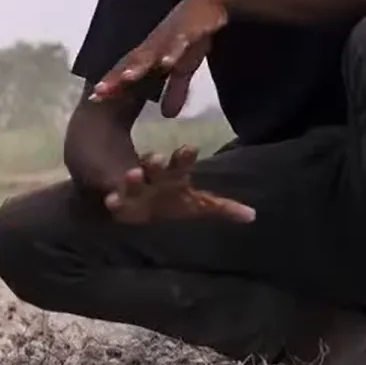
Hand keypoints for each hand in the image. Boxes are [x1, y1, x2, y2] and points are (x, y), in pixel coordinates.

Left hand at [91, 0, 229, 117]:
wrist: (211, 2)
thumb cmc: (191, 35)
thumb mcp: (185, 67)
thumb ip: (175, 90)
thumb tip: (167, 116)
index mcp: (150, 54)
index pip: (127, 72)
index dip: (111, 85)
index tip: (94, 99)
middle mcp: (154, 45)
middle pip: (130, 63)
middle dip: (115, 78)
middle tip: (98, 93)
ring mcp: (169, 35)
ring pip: (151, 52)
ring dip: (138, 65)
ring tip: (127, 78)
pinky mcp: (188, 29)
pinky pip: (179, 41)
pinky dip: (172, 51)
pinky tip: (166, 62)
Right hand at [104, 145, 254, 224]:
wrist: (137, 210)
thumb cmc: (170, 203)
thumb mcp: (197, 205)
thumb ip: (222, 207)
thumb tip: (254, 215)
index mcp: (173, 175)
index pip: (180, 162)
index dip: (184, 157)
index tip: (190, 148)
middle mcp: (153, 178)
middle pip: (155, 168)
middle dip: (156, 163)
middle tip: (157, 157)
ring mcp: (135, 189)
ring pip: (134, 181)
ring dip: (134, 178)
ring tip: (133, 173)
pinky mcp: (120, 203)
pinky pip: (116, 202)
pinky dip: (114, 201)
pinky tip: (111, 200)